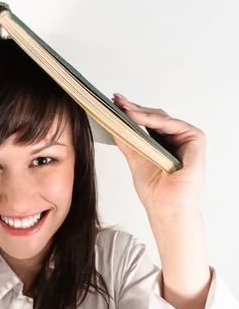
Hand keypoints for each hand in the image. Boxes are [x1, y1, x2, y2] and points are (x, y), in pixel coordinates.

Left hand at [111, 93, 205, 216]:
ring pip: (161, 118)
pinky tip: (137, 117)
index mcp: (163, 144)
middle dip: (134, 108)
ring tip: (123, 108)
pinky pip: (172, 124)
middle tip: (117, 101)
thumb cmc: (154, 191)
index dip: (131, 112)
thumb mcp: (134, 158)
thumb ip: (126, 140)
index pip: (147, 122)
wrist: (166, 207)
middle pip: (154, 117)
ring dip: (141, 112)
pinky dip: (154, 120)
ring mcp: (186, 138)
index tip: (114, 103)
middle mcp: (176, 139)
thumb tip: (113, 122)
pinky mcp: (195, 139)